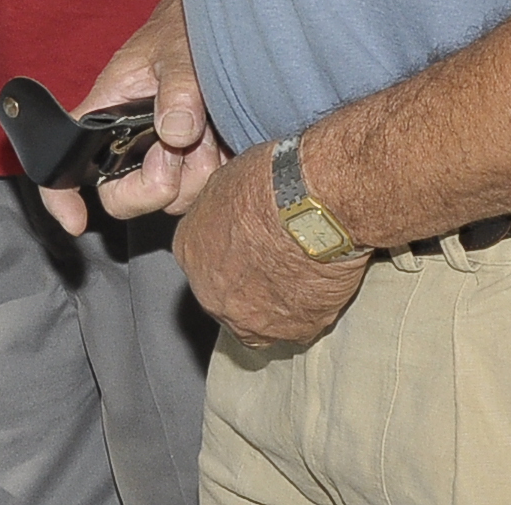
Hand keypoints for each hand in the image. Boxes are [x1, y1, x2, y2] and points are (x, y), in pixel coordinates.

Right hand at [41, 0, 225, 234]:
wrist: (220, 25)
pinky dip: (217, 171)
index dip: (60, 197)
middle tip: (180, 147)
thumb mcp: (178, 49)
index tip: (77, 221)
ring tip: (208, 129)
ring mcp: (164, 157)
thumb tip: (176, 134)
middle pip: (123, 197)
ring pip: (170, 199)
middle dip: (155, 185)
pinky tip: (223, 140)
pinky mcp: (197, 163)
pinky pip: (204, 190)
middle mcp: (129, 143)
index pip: (64, 160)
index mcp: (106, 113)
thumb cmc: (183, 29)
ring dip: (195, 173)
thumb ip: (178, 87)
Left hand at [174, 141, 370, 346]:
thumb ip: (217, 207)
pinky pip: (299, 325)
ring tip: (300, 272)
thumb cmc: (271, 183)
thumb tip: (228, 211)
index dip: (228, 247)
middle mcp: (212, 295)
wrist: (312, 206)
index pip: (201, 257)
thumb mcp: (224, 179)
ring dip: (275, 305)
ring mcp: (252, 320)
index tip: (249, 237)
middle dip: (247, 282)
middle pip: (226, 296)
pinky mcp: (295, 331)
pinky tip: (321, 280)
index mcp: (189, 252)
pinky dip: (309, 309)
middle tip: (276, 256)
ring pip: (260, 321)